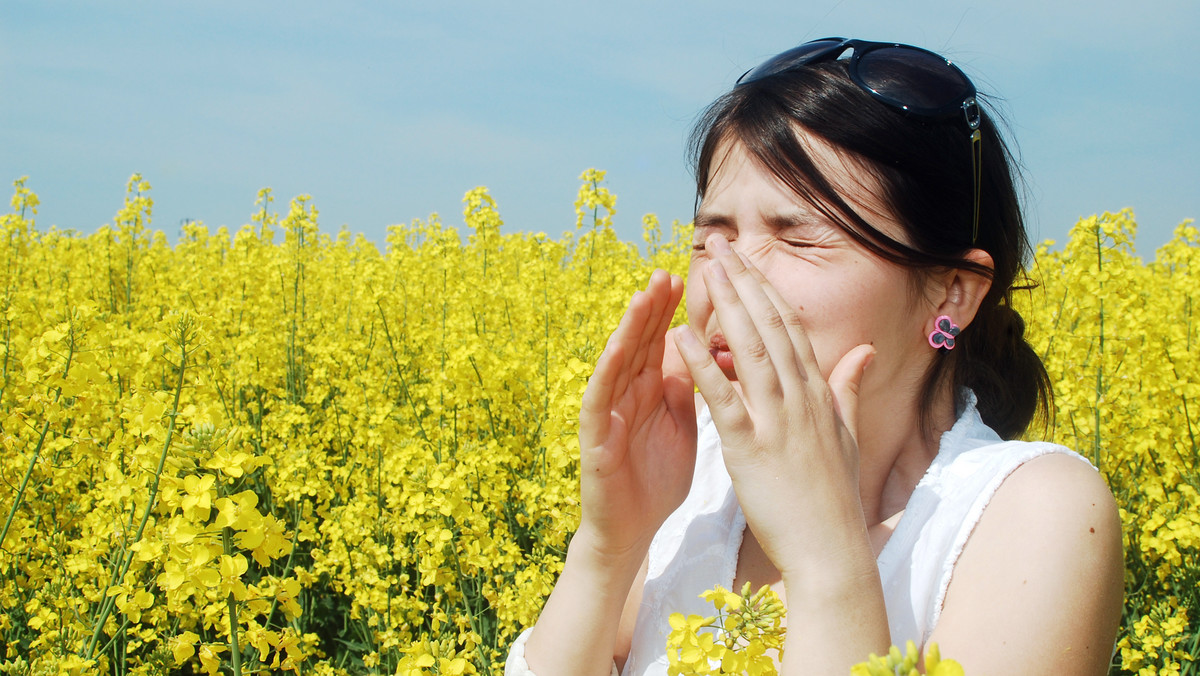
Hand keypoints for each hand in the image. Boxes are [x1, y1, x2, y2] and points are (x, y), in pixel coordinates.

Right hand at [577, 269, 696, 561]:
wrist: (633, 530)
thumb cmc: (657, 478)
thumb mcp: (681, 424)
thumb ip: (686, 387)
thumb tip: (701, 348)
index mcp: (652, 390)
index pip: (662, 340)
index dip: (675, 310)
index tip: (694, 277)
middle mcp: (627, 393)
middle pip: (640, 342)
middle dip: (653, 307)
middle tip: (667, 271)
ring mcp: (608, 412)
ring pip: (618, 361)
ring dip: (629, 328)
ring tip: (643, 296)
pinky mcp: (595, 438)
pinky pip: (599, 399)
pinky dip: (607, 372)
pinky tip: (617, 349)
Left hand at [672, 236, 875, 578]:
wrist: (831, 549)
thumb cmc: (833, 498)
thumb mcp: (845, 436)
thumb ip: (848, 388)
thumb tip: (865, 351)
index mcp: (818, 394)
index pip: (790, 328)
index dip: (766, 290)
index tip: (746, 260)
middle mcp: (800, 398)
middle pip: (770, 326)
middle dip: (744, 281)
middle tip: (720, 245)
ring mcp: (777, 421)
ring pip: (750, 350)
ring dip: (727, 306)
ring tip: (706, 270)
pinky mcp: (751, 448)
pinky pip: (723, 398)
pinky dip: (702, 365)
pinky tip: (681, 336)